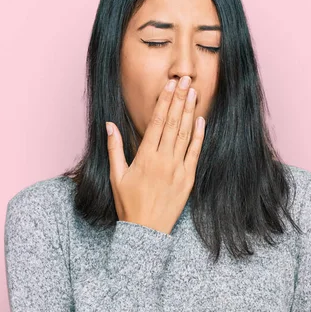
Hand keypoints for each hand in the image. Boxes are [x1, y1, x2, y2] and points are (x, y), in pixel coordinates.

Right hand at [105, 76, 204, 234]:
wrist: (146, 232)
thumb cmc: (128, 204)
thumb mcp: (116, 176)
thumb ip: (114, 148)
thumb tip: (109, 125)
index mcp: (145, 157)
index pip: (157, 122)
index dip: (164, 102)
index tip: (169, 85)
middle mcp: (163, 160)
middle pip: (173, 123)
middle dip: (180, 99)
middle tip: (186, 80)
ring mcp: (178, 169)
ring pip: (185, 134)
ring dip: (190, 112)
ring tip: (194, 93)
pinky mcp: (188, 179)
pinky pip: (195, 153)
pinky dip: (199, 136)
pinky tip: (201, 120)